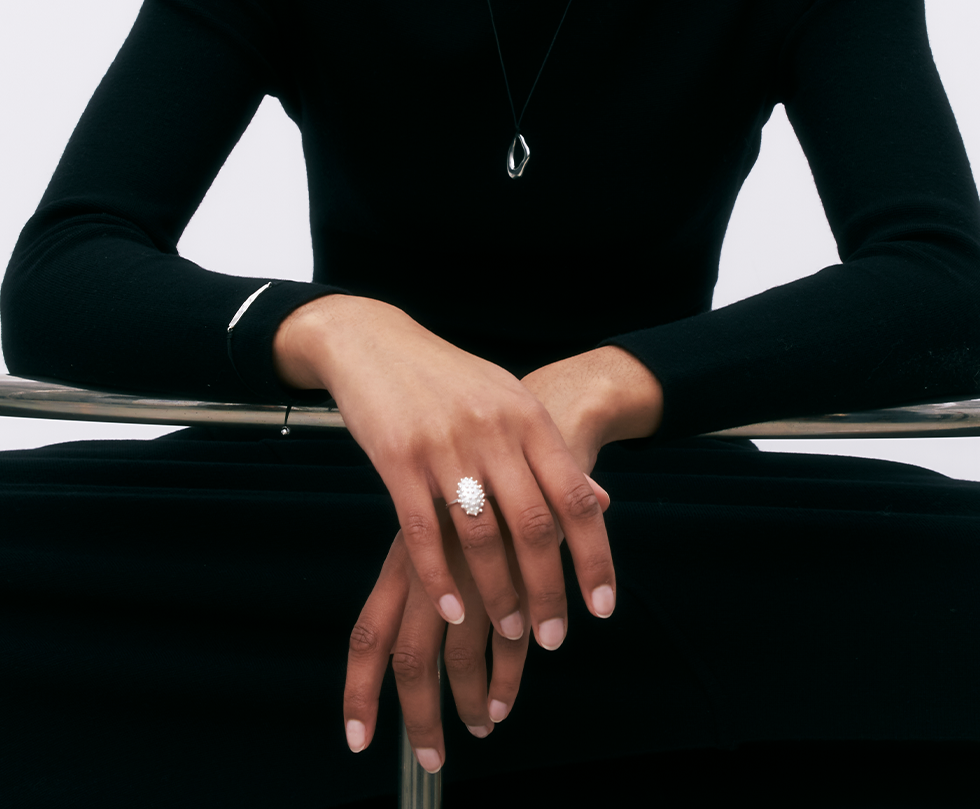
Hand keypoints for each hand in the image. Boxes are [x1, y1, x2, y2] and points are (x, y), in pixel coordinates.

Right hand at [274, 296, 616, 648]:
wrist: (376, 341)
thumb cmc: (450, 380)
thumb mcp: (511, 403)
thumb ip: (552, 453)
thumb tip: (602, 501)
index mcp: (528, 417)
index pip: (576, 498)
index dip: (594, 557)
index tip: (603, 607)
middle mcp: (494, 430)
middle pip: (534, 526)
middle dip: (548, 591)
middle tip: (555, 638)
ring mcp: (444, 444)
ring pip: (481, 537)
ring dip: (498, 593)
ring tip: (509, 630)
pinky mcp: (397, 458)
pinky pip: (423, 532)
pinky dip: (440, 579)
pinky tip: (453, 611)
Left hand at [345, 482, 610, 768]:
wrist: (537, 428)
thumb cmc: (481, 480)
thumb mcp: (440, 519)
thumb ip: (423, 576)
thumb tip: (402, 656)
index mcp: (402, 560)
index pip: (368, 637)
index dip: (359, 693)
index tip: (357, 740)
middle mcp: (431, 572)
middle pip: (410, 662)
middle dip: (420, 720)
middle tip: (432, 761)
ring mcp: (473, 575)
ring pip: (460, 659)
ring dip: (468, 703)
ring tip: (481, 726)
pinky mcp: (516, 571)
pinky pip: (507, 645)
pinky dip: (507, 681)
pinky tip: (505, 700)